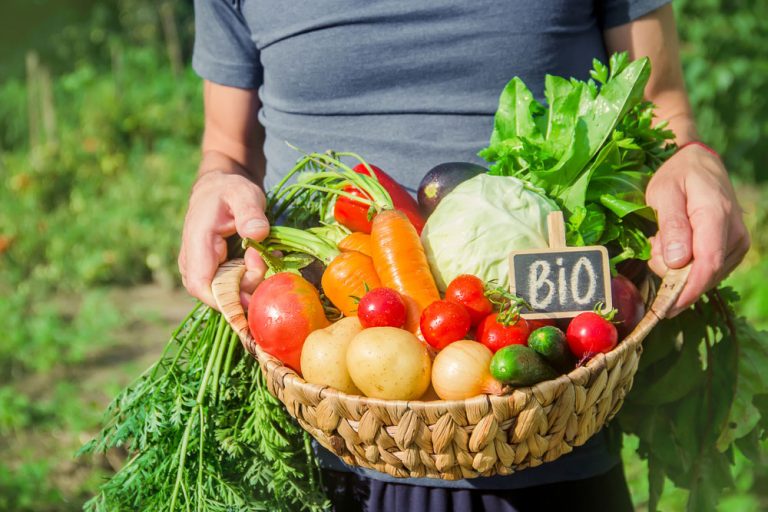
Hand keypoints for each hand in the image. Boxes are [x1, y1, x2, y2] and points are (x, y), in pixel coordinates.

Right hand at [178, 170, 269, 308]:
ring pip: (227, 292)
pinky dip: (249, 277)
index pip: (201, 286)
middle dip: (247, 282)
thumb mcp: (243, 193)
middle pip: (219, 294)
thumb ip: (250, 212)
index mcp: (197, 244)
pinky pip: (232, 286)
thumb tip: (258, 234)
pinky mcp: (212, 273)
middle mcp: (193, 263)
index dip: (227, 298)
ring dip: (250, 279)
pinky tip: (259, 258)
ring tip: (261, 252)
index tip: (254, 284)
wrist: (218, 190)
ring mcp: (201, 270)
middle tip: (261, 254)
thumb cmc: (229, 191)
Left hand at [646, 144, 749, 316]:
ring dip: (678, 269)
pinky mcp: (733, 250)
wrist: (698, 163)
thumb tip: (677, 262)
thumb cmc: (677, 176)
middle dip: (672, 274)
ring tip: (664, 238)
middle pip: (704, 274)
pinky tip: (675, 246)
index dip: (687, 290)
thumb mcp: (664, 193)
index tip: (667, 308)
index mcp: (717, 217)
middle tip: (654, 243)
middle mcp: (735, 234)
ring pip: (706, 275)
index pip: (707, 264)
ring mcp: (737, 244)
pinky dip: (687, 266)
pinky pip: (708, 270)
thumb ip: (671, 226)